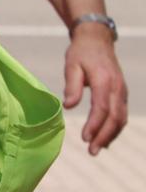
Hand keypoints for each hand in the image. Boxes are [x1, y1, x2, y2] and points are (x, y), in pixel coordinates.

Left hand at [63, 24, 127, 154]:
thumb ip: (71, 86)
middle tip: (92, 151)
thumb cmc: (81, 53)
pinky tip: (105, 137)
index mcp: (104, 80)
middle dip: (104, 136)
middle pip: (114, 117)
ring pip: (121, 118)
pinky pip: (121, 113)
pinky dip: (115, 127)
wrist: (97, 39)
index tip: (85, 138)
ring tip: (97, 148)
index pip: (101, 108)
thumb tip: (68, 106)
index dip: (94, 125)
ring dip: (110, 135)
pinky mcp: (121, 93)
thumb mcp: (71, 65)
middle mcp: (117, 88)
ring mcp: (122, 91)